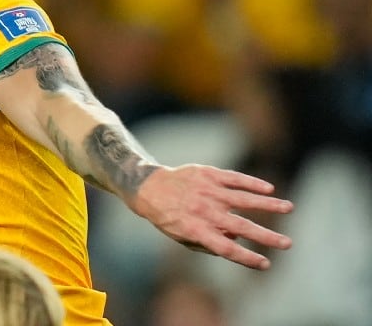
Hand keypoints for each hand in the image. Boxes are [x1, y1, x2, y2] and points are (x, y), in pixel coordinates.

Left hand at [132, 164, 293, 268]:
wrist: (148, 187)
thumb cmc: (168, 217)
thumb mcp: (182, 237)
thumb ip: (208, 244)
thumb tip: (236, 241)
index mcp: (196, 230)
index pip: (226, 249)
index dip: (247, 258)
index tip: (266, 264)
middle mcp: (203, 211)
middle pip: (241, 227)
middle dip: (266, 237)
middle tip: (288, 244)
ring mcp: (207, 191)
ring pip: (243, 198)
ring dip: (268, 204)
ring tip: (289, 208)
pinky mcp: (207, 173)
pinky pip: (234, 178)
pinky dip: (252, 183)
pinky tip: (269, 189)